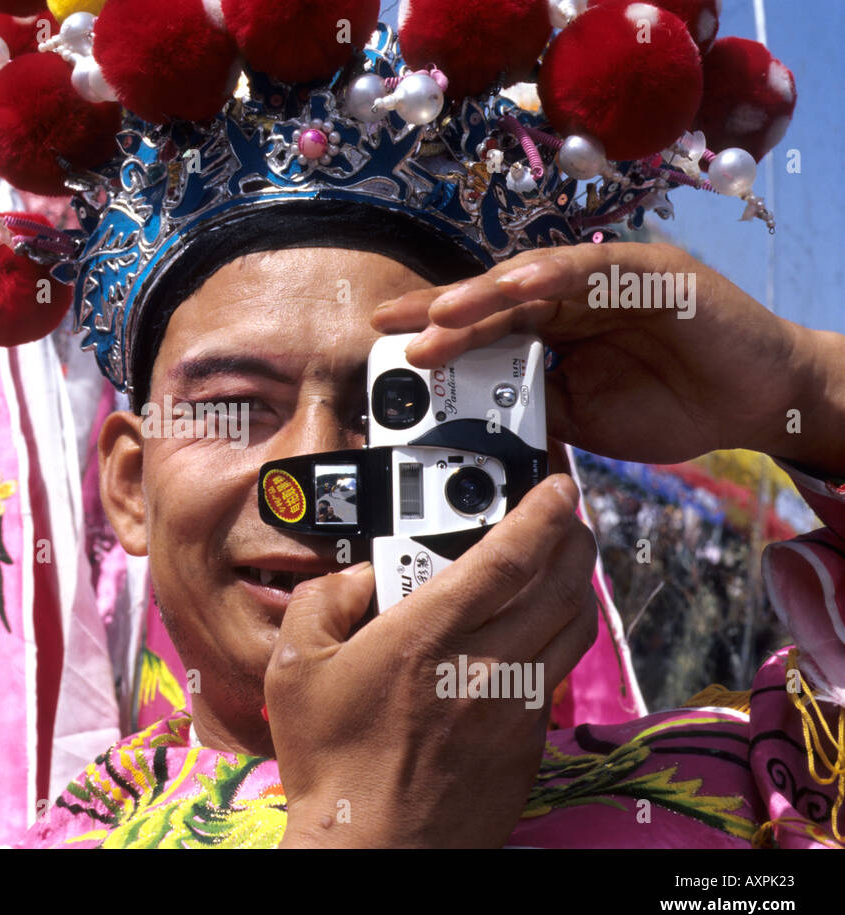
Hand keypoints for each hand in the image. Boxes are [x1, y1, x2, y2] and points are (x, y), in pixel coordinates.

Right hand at [268, 475, 597, 847]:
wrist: (371, 850)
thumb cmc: (330, 762)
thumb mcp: (292, 667)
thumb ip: (323, 600)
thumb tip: (358, 574)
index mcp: (425, 638)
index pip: (509, 555)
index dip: (544, 509)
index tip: (557, 485)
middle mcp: (483, 667)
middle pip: (561, 580)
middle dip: (573, 533)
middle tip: (566, 513)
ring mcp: (514, 707)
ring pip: (575, 624)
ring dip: (577, 581)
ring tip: (560, 562)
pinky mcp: (528, 742)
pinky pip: (562, 671)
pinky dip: (564, 634)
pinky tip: (540, 629)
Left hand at [372, 242, 844, 473]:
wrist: (754, 403)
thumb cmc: (670, 406)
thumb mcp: (581, 417)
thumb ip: (529, 404)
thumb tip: (466, 412)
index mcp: (554, 331)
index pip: (485, 329)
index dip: (438, 335)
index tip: (391, 350)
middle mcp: (571, 296)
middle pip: (494, 298)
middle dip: (440, 310)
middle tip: (390, 324)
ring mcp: (608, 277)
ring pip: (531, 277)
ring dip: (482, 295)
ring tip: (438, 315)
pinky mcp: (650, 267)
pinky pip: (591, 266)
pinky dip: (550, 274)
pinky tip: (513, 286)